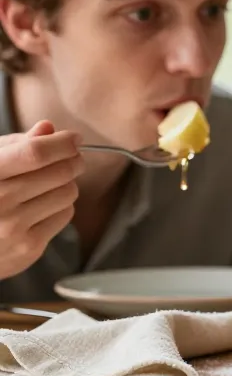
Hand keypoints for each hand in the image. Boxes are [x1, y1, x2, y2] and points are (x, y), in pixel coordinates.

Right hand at [0, 121, 83, 278]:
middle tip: (73, 158)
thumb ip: (14, 145)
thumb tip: (48, 128)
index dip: (61, 143)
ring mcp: (13, 227)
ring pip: (68, 192)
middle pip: (59, 173)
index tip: (74, 138)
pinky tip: (44, 205)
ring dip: (67, 183)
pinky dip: (62, 205)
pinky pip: (65, 215)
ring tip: (52, 183)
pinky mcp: (28, 247)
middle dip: (73, 161)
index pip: (34, 153)